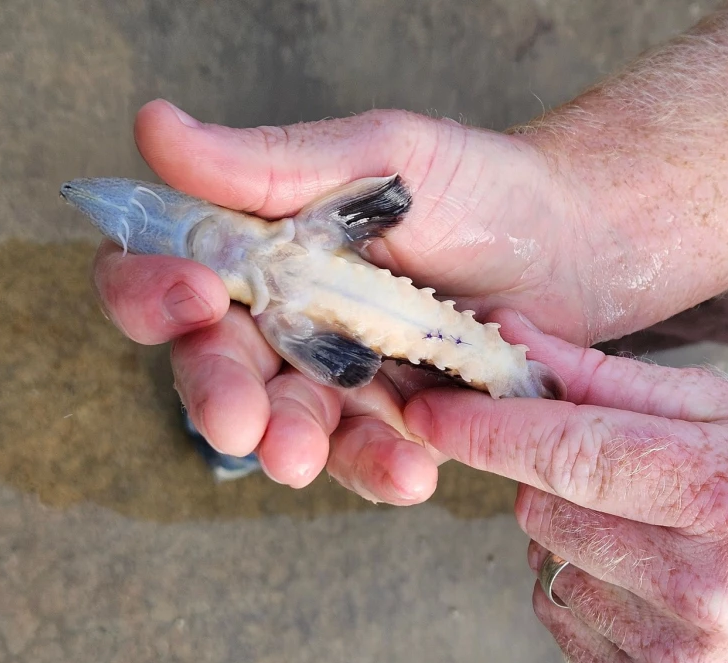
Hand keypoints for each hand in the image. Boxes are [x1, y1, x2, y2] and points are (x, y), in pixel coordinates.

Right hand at [92, 100, 599, 502]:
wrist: (576, 244)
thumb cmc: (479, 187)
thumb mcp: (380, 157)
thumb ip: (268, 164)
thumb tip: (154, 128)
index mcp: (258, 248)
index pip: (162, 272)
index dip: (150, 291)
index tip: (192, 294)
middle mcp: (282, 320)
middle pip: (214, 368)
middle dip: (220, 397)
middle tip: (239, 420)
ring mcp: (336, 379)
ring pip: (286, 426)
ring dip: (292, 444)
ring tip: (306, 456)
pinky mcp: (392, 424)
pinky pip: (369, 458)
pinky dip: (381, 468)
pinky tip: (410, 471)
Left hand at [402, 313, 727, 662]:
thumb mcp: (725, 408)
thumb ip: (608, 380)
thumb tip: (510, 340)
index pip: (575, 455)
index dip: (487, 430)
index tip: (424, 406)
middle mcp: (707, 584)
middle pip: (543, 511)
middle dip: (545, 477)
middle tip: (606, 469)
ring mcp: (680, 651)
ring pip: (545, 565)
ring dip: (567, 534)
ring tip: (642, 527)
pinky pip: (559, 616)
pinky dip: (578, 583)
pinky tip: (640, 575)